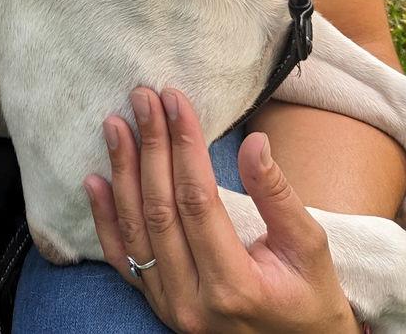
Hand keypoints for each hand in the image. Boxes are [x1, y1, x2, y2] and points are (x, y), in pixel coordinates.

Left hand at [85, 87, 361, 333]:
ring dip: (123, 172)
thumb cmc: (310, 297)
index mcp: (235, 286)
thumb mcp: (310, 247)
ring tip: (115, 125)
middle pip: (161, 209)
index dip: (185, 146)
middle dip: (150, 146)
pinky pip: (123, 259)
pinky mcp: (158, 305)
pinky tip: (95, 180)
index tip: (176, 101)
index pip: (198, 200)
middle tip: (142, 98)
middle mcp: (193, 301)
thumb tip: (255, 143)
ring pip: (136, 230)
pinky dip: (105, 219)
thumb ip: (277, 196)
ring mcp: (170, 307)